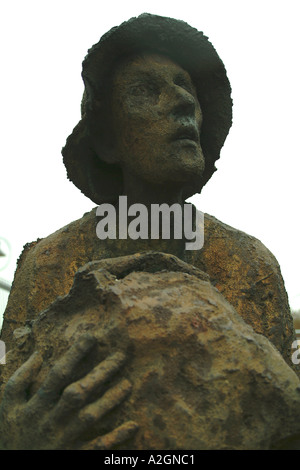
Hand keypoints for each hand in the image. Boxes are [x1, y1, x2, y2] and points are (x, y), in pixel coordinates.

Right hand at [0, 334, 137, 448]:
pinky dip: (116, 437)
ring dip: (111, 400)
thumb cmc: (11, 435)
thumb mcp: (7, 407)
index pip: (58, 374)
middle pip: (79, 392)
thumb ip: (19, 380)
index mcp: (36, 405)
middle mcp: (51, 420)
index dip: (75, 354)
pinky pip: (97, 447)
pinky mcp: (73, 456)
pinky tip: (133, 425)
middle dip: (101, 373)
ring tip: (128, 384)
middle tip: (121, 356)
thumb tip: (37, 354)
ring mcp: (63, 439)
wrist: (12, 469)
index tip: (92, 336)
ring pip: (90, 416)